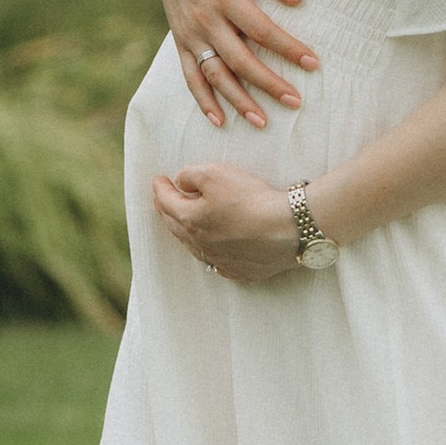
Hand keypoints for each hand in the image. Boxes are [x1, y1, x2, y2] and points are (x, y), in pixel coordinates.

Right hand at [151, 0, 317, 132]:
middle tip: (295, 102)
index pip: (262, 30)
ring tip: (262, 121)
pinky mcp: (181, 42)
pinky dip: (203, 100)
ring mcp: (191, 34)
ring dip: (237, 100)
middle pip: (240, 60)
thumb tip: (298, 0)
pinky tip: (220, 120)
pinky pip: (191, 76)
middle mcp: (206, 19)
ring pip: (215, 74)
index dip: (288, 49)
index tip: (313, 63)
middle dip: (268, 84)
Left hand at [151, 158, 301, 284]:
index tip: (158, 180)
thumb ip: (191, 175)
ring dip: (186, 232)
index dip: (160, 188)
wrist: (288, 229)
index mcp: (190, 220)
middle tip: (163, 200)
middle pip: (176, 226)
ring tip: (184, 222)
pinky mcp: (241, 271)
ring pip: (195, 247)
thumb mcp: (215, 173)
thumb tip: (180, 182)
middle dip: (167, 211)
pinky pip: (218, 262)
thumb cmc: (250, 199)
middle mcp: (201, 245)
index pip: (167, 202)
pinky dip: (210, 251)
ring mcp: (221, 261)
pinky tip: (214, 247)